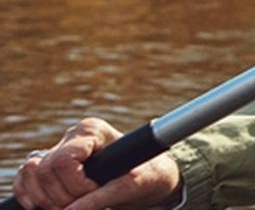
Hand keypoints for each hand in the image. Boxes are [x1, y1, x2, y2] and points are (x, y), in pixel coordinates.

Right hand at [12, 118, 179, 209]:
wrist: (149, 177)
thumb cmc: (147, 174)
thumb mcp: (132, 186)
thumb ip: (101, 198)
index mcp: (92, 131)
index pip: (64, 160)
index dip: (76, 185)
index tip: (96, 193)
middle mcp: (71, 137)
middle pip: (45, 170)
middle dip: (61, 196)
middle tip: (83, 205)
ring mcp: (58, 149)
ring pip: (30, 174)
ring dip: (45, 198)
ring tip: (69, 207)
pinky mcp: (49, 166)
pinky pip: (25, 179)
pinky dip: (30, 195)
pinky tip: (45, 206)